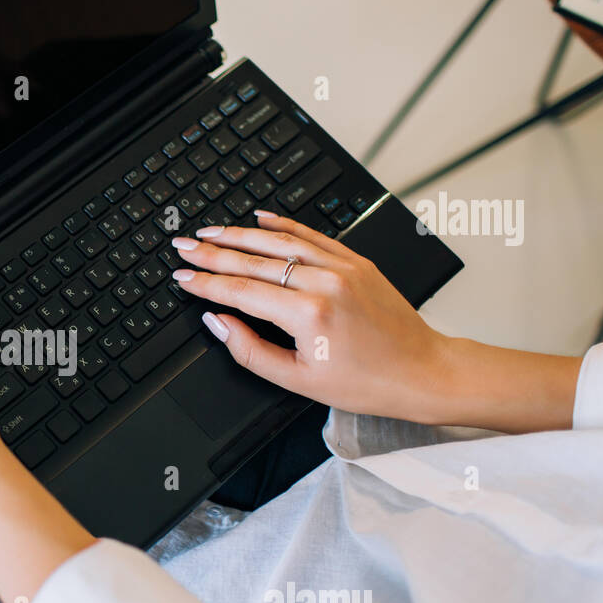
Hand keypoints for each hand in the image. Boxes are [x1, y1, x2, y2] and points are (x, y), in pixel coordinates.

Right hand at [170, 212, 450, 422]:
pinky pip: (312, 236)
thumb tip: (217, 323)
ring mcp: (342, 267)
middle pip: (255, 261)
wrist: (421, 371)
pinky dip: (283, 225)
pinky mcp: (357, 262)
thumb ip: (250, 350)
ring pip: (280, 242)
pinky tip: (260, 219)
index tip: (182, 277)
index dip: (205, 283)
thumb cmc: (365, 382)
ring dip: (241, 234)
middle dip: (213, 252)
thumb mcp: (297, 380)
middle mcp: (324, 282)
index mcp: (307, 314)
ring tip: (211, 231)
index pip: (241, 291)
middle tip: (184, 246)